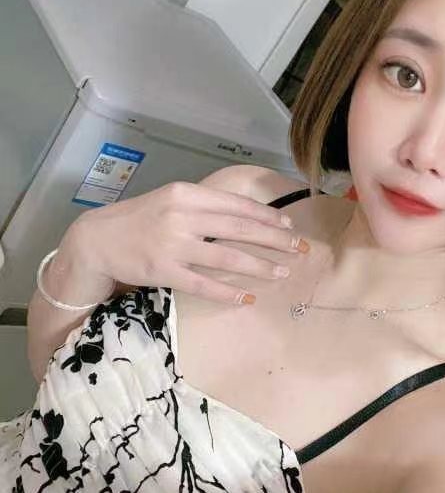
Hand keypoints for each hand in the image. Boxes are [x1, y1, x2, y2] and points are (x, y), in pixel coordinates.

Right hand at [65, 181, 307, 304]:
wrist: (97, 240)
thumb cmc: (140, 220)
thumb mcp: (171, 201)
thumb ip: (204, 206)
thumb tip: (247, 216)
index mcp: (186, 194)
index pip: (236, 205)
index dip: (266, 216)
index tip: (288, 226)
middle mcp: (181, 217)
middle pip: (238, 229)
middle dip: (273, 239)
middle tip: (299, 249)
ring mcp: (172, 245)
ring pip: (226, 257)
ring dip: (258, 266)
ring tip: (282, 272)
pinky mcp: (163, 272)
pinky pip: (203, 285)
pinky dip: (228, 292)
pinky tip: (247, 297)